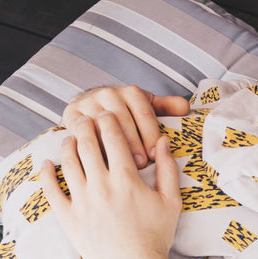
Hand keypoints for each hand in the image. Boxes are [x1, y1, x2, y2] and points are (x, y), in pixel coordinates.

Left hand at [39, 113, 180, 258]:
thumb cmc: (157, 236)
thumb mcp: (171, 201)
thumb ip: (168, 168)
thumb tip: (162, 141)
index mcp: (127, 178)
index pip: (113, 137)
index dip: (108, 121)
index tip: (106, 115)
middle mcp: (101, 186)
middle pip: (87, 144)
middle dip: (85, 126)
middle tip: (84, 119)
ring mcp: (82, 201)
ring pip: (68, 162)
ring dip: (67, 145)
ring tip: (69, 138)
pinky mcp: (69, 218)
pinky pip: (51, 191)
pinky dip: (46, 174)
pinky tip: (47, 164)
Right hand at [62, 85, 190, 167]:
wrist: (91, 107)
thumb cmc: (125, 113)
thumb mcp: (146, 108)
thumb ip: (166, 108)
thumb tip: (186, 108)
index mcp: (131, 92)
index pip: (144, 113)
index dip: (151, 134)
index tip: (156, 154)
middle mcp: (109, 93)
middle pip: (123, 120)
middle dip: (134, 143)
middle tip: (141, 163)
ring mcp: (88, 103)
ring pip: (102, 127)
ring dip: (113, 148)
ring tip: (122, 166)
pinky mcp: (72, 115)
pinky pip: (81, 133)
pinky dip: (92, 148)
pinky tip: (101, 164)